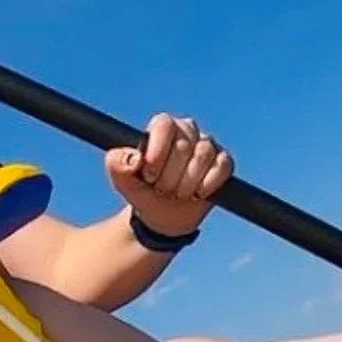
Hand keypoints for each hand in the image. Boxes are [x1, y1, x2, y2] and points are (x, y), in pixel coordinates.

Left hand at [103, 114, 235, 237]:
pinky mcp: (223, 162)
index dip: (157, 151)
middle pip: (183, 145)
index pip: (164, 125)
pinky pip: (222, 166)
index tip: (148, 175)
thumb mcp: (123, 181)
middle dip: (169, 176)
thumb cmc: (143, 191)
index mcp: (162, 127)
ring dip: (187, 183)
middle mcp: (187, 130)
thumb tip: (134, 158)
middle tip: (160, 189)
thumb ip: (117, 165)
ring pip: (203, 156)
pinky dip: (208, 184)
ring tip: (177, 193)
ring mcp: (207, 145)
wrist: (163, 216)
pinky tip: (197, 194)